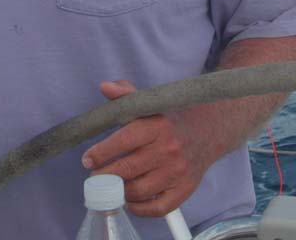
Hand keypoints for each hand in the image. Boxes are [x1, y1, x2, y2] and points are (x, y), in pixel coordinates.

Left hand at [81, 80, 206, 217]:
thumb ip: (125, 95)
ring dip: (120, 191)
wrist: (209, 129)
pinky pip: (159, 207)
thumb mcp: (150, 102)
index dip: (101, 152)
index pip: (124, 140)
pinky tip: (129, 201)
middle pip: (128, 169)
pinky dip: (140, 209)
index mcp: (157, 125)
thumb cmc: (170, 117)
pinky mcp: (185, 188)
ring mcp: (178, 171)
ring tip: (111, 187)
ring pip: (140, 190)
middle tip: (94, 177)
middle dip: (105, 175)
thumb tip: (104, 87)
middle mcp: (168, 148)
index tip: (87, 159)